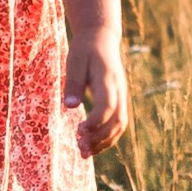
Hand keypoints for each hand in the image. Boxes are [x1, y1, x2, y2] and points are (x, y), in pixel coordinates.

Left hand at [63, 24, 127, 156]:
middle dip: (100, 138)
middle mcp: (119, 90)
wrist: (102, 38)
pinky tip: (91, 146)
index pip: (107, 106)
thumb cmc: (85, 49)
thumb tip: (69, 107)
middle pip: (118, 121)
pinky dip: (106, 138)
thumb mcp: (75, 60)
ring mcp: (122, 96)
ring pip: (120, 126)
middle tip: (80, 148)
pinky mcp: (119, 101)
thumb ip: (73, 82)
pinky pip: (118, 124)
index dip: (95, 122)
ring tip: (84, 153)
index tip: (79, 130)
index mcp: (108, 79)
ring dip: (104, 142)